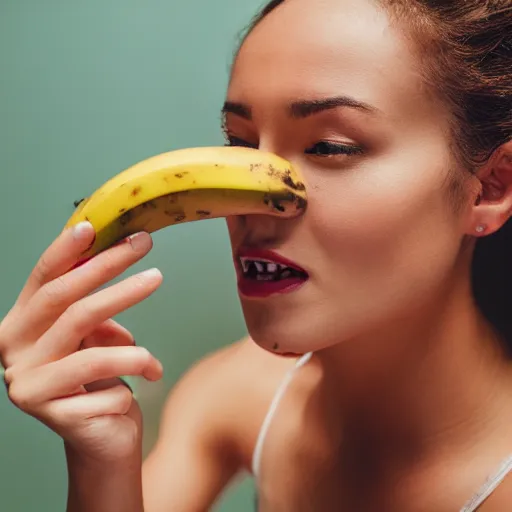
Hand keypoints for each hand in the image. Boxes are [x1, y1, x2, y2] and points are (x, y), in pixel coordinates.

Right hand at [0, 222, 163, 463]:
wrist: (103, 441)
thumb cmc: (100, 383)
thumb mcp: (94, 339)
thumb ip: (96, 312)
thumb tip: (129, 277)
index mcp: (20, 328)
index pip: (43, 281)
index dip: (65, 251)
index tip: (93, 226)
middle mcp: (14, 353)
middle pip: (65, 300)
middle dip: (109, 268)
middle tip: (145, 246)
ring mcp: (29, 385)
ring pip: (86, 337)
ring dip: (130, 329)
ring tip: (154, 346)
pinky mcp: (55, 415)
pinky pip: (109, 382)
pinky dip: (134, 379)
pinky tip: (141, 387)